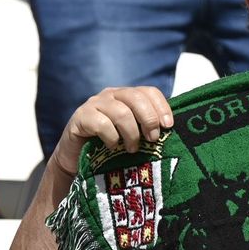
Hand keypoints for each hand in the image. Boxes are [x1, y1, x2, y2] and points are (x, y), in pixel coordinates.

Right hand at [53, 86, 173, 178]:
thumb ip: (147, 127)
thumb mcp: (132, 133)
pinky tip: (112, 147)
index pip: (149, 91)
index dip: (162, 107)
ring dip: (131, 133)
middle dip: (149, 119)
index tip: (169, 126)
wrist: (77, 158)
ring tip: (133, 149)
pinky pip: (101, 124)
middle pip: (136, 97)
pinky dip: (112, 138)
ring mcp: (94, 104)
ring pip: (121, 112)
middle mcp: (111, 95)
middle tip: (152, 139)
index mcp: (127, 95)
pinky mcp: (80, 117)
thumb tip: (171, 129)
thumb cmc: (111, 145)